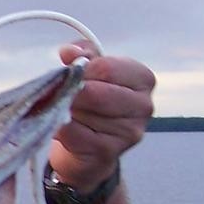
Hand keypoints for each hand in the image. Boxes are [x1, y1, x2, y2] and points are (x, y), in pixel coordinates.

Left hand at [49, 44, 155, 188]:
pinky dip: (60, 127)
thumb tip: (69, 52)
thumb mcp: (91, 71)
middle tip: (63, 94)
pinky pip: (72, 132)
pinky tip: (63, 126)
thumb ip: (82, 54)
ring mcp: (128, 132)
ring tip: (66, 110)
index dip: (81, 70)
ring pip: (81, 112)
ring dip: (64, 109)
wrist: (90, 149)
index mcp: (143, 79)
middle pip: (94, 92)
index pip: (106, 67)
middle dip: (72, 91)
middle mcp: (143, 106)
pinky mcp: (108, 152)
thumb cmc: (93, 102)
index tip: (72, 74)